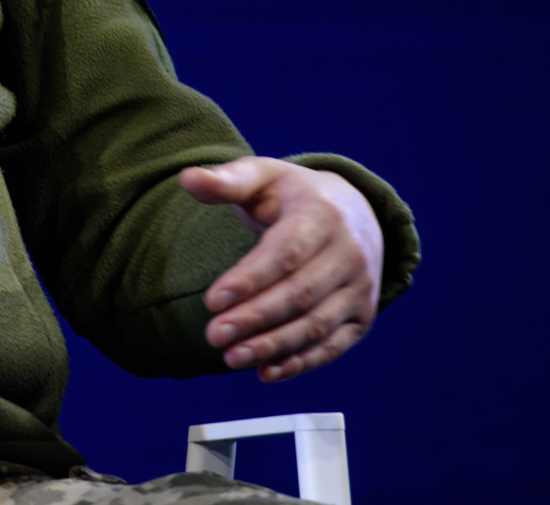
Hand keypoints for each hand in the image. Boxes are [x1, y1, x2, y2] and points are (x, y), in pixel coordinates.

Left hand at [180, 156, 382, 381]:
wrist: (354, 211)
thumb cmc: (293, 195)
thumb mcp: (262, 176)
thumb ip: (226, 180)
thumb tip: (187, 177)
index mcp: (322, 215)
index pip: (285, 253)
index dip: (249, 279)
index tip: (211, 301)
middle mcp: (350, 253)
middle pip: (300, 294)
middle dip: (254, 318)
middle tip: (213, 335)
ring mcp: (360, 288)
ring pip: (316, 325)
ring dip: (273, 346)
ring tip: (231, 357)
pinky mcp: (362, 316)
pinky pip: (333, 346)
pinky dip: (300, 362)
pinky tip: (266, 372)